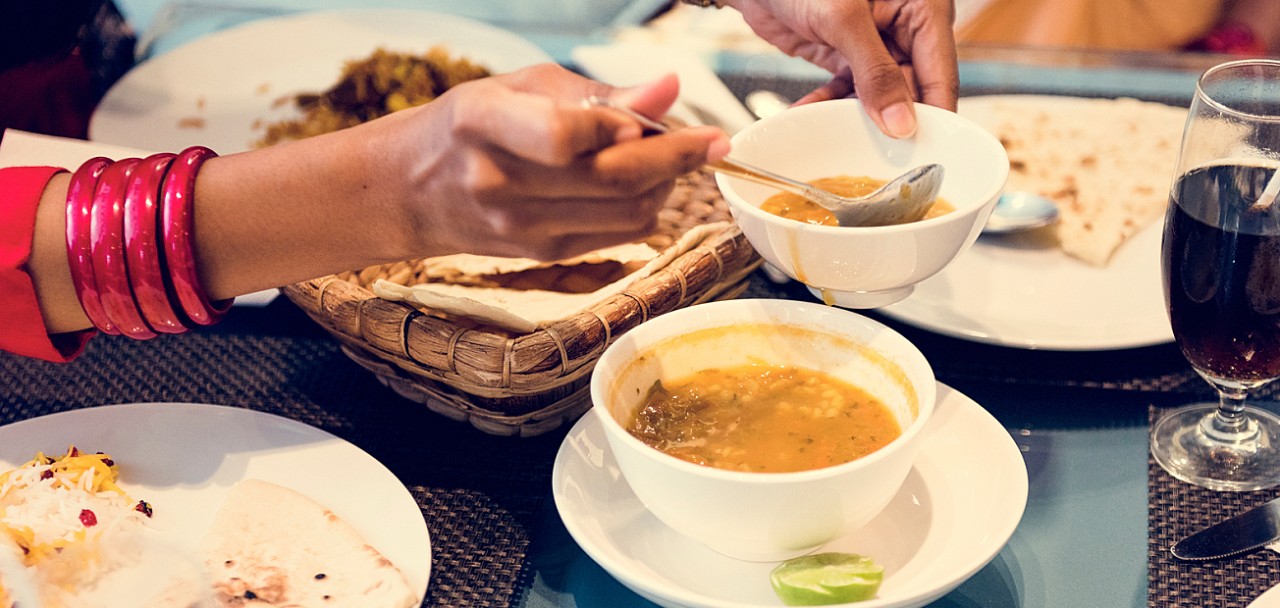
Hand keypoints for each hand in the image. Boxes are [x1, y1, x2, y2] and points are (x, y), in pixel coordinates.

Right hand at [369, 64, 729, 260]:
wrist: (413, 191)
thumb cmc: (471, 125)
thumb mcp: (523, 86)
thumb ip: (599, 94)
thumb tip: (667, 90)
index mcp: (483, 124)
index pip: (565, 135)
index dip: (625, 126)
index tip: (667, 114)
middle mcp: (500, 183)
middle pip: (613, 180)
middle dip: (678, 159)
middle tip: (713, 140)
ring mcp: (522, 228)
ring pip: (628, 212)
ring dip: (667, 184)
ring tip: (675, 155)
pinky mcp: (545, 255)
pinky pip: (620, 232)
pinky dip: (647, 205)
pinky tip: (646, 180)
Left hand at [726, 0, 957, 137]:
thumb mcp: (843, 20)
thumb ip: (874, 71)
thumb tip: (902, 122)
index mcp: (924, 8)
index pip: (941, 74)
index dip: (937, 117)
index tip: (930, 156)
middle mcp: (905, 27)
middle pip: (912, 91)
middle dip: (893, 124)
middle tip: (882, 160)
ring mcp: (876, 44)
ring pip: (878, 97)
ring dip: (855, 119)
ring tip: (841, 141)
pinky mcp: (846, 55)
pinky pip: (846, 92)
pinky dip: (827, 107)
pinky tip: (808, 117)